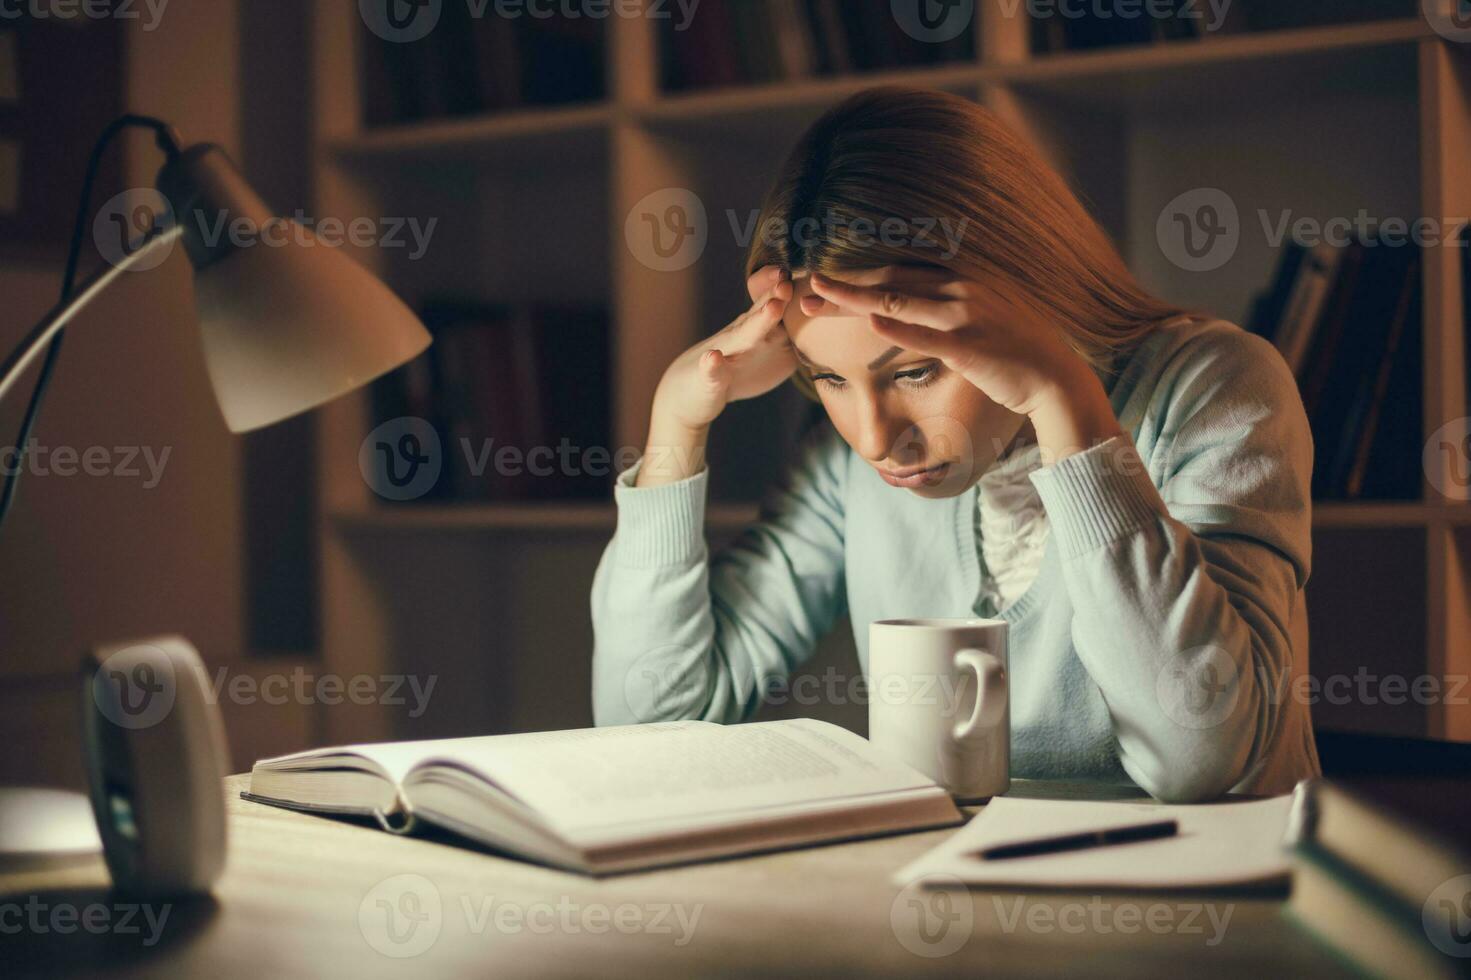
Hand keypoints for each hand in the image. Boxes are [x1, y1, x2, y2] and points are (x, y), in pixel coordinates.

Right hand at [636, 267, 797, 487]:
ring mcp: (725, 354)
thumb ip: (793, 338)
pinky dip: (711, 365)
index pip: (776, 303)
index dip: (790, 289)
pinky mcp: (709, 376)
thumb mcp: (766, 349)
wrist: (693, 389)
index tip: (810, 271)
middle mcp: (742, 335)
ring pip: (742, 336)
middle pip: (761, 312)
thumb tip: (831, 334)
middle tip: (789, 279)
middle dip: (775, 296)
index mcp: (758, 328)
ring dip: (757, 321)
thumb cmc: (735, 366)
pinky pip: (711, 371)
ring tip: (771, 308)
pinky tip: (712, 359)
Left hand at [807, 269, 1123, 459]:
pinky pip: (927, 335)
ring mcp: (965, 316)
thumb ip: (947, 309)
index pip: (898, 271)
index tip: (825, 276)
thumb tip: (914, 311)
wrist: (1054, 377)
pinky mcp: (970, 346)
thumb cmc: (1014, 352)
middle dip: (845, 283)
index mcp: (960, 281)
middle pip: (889, 280)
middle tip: (805, 284)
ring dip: (854, 298)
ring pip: (898, 301)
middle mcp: (960, 290)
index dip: (858, 273)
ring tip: (818, 298)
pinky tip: (868, 321)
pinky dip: (897, 326)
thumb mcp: (980, 318)